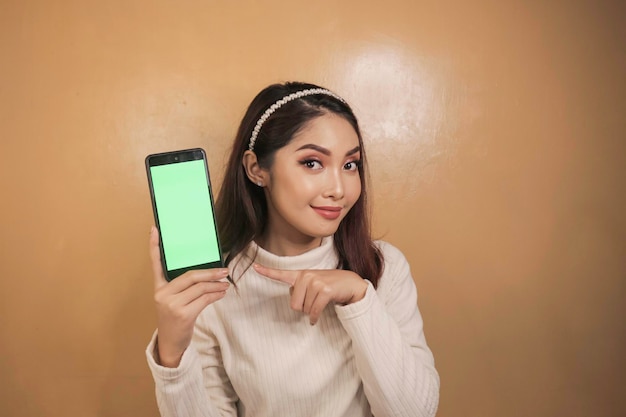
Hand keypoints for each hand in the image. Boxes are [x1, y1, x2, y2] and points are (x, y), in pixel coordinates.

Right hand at [149, 226, 229, 366]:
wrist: (171, 343)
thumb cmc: (174, 318)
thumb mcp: (173, 301)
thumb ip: (183, 287)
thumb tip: (207, 273)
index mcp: (159, 288)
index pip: (155, 263)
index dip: (154, 246)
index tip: (154, 229)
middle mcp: (163, 294)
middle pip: (190, 276)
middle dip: (210, 272)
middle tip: (224, 270)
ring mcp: (172, 305)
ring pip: (200, 288)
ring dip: (217, 285)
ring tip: (225, 284)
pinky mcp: (184, 315)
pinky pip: (205, 299)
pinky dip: (216, 295)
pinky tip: (222, 293)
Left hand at [253, 264, 367, 324]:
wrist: (351, 284)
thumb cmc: (330, 287)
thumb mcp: (313, 285)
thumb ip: (301, 291)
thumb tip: (295, 305)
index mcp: (300, 274)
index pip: (281, 274)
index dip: (267, 272)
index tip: (254, 267)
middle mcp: (306, 276)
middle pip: (294, 305)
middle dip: (303, 308)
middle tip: (314, 302)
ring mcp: (315, 281)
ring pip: (304, 309)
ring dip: (312, 312)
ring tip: (321, 302)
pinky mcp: (324, 290)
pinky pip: (314, 311)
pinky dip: (315, 317)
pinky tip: (317, 318)